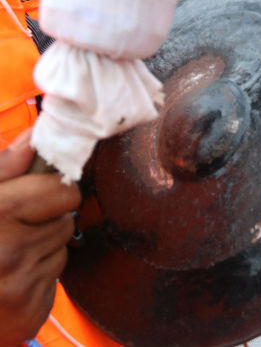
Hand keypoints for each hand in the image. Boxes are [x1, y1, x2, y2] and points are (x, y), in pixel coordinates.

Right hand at [0, 130, 80, 345]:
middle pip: (67, 218)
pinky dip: (38, 275)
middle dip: (47, 218)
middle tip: (14, 226)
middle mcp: (9, 253)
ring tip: (6, 253)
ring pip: (62, 247)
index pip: (63, 191)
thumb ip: (3, 167)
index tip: (33, 193)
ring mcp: (22, 286)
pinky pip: (56, 277)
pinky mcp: (33, 311)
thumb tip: (36, 137)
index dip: (51, 189)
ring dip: (42, 247)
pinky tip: (9, 277)